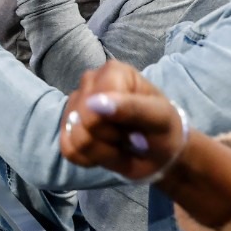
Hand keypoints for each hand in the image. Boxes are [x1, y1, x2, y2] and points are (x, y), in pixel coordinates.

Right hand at [59, 60, 187, 181]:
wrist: (159, 151)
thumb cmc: (162, 128)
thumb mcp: (160, 117)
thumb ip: (131, 107)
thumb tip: (94, 103)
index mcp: (112, 72)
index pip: (97, 101)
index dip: (117, 121)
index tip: (136, 124)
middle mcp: (89, 83)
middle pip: (85, 122)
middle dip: (110, 137)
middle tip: (129, 134)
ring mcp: (75, 104)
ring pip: (76, 138)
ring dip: (103, 150)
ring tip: (118, 142)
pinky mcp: (67, 126)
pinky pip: (69, 150)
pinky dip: (90, 158)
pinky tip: (105, 150)